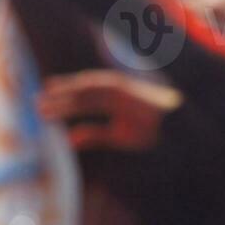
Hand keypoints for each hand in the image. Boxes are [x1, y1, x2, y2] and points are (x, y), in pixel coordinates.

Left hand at [37, 70, 183, 151]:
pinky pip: (110, 113)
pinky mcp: (137, 115)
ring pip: (95, 94)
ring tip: (48, 109)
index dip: (68, 85)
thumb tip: (69, 139)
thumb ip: (95, 134)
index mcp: (120, 93)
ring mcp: (131, 101)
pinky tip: (72, 134)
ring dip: (70, 101)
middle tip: (38, 101)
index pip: (90, 85)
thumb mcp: (119, 135)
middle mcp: (124, 92)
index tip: (48, 88)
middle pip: (89, 87)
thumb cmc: (151, 134)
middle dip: (64, 92)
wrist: (185, 136)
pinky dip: (91, 121)